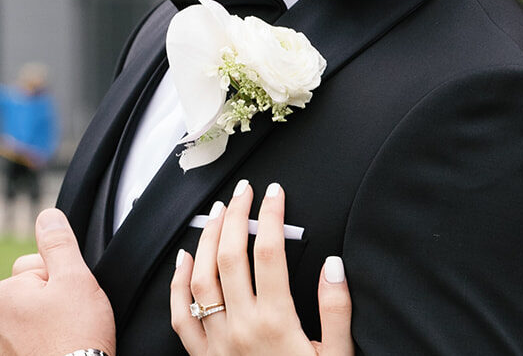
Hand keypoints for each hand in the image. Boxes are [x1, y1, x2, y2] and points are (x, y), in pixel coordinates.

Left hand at [0, 208, 115, 355]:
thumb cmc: (76, 336)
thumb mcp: (75, 279)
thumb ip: (59, 244)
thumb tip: (47, 217)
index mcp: (5, 294)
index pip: (37, 263)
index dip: (63, 274)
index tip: (72, 297)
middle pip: (33, 287)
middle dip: (54, 295)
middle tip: (73, 315)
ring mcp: (3, 341)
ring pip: (35, 312)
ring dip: (52, 318)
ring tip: (69, 333)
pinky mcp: (13, 354)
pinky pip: (33, 334)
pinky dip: (46, 338)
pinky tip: (60, 345)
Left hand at [170, 181, 353, 355]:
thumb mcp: (336, 355)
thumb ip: (336, 308)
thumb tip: (333, 263)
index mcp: (275, 321)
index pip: (269, 251)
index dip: (271, 215)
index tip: (275, 193)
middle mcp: (240, 327)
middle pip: (229, 256)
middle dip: (235, 215)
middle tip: (244, 191)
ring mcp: (215, 342)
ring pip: (199, 278)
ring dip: (206, 238)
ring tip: (217, 212)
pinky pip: (180, 315)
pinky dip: (177, 282)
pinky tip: (183, 258)